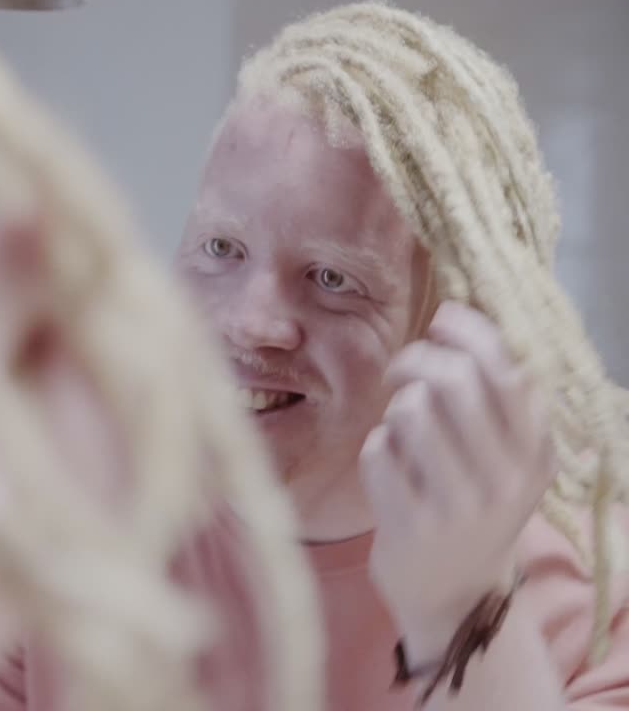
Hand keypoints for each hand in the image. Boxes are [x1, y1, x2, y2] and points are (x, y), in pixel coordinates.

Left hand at [360, 302, 554, 660]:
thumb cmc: (471, 502)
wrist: (453, 592)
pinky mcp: (411, 525)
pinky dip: (374, 449)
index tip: (440, 321)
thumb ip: (495, 397)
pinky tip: (388, 471)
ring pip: (409, 411)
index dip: (467, 331)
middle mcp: (505, 479)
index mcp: (535, 453)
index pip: (507, 371)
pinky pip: (376, 450)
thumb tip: (460, 316)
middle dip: (414, 360)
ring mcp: (457, 505)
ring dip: (393, 410)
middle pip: (452, 380)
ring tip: (399, 431)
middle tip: (399, 372)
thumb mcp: (506, 457)